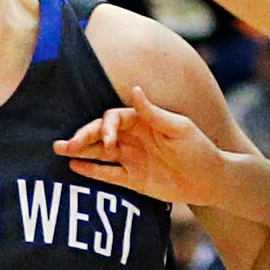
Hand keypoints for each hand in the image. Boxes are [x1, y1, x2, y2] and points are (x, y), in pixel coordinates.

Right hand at [55, 85, 227, 204]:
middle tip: (64, 145)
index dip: (106, 127)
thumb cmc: (199, 149)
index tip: (107, 140)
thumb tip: (134, 90)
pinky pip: (108, 174)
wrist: (211, 180)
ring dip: (80, 151)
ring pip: (99, 153)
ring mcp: (131, 159)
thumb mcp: (179, 128)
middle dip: (83, 137)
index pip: (114, 119)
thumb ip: (154, 113)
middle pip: (101, 134)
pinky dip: (92, 171)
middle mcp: (133, 138)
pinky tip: (74, 167)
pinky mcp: (133, 179)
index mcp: (142, 121)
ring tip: (59, 150)